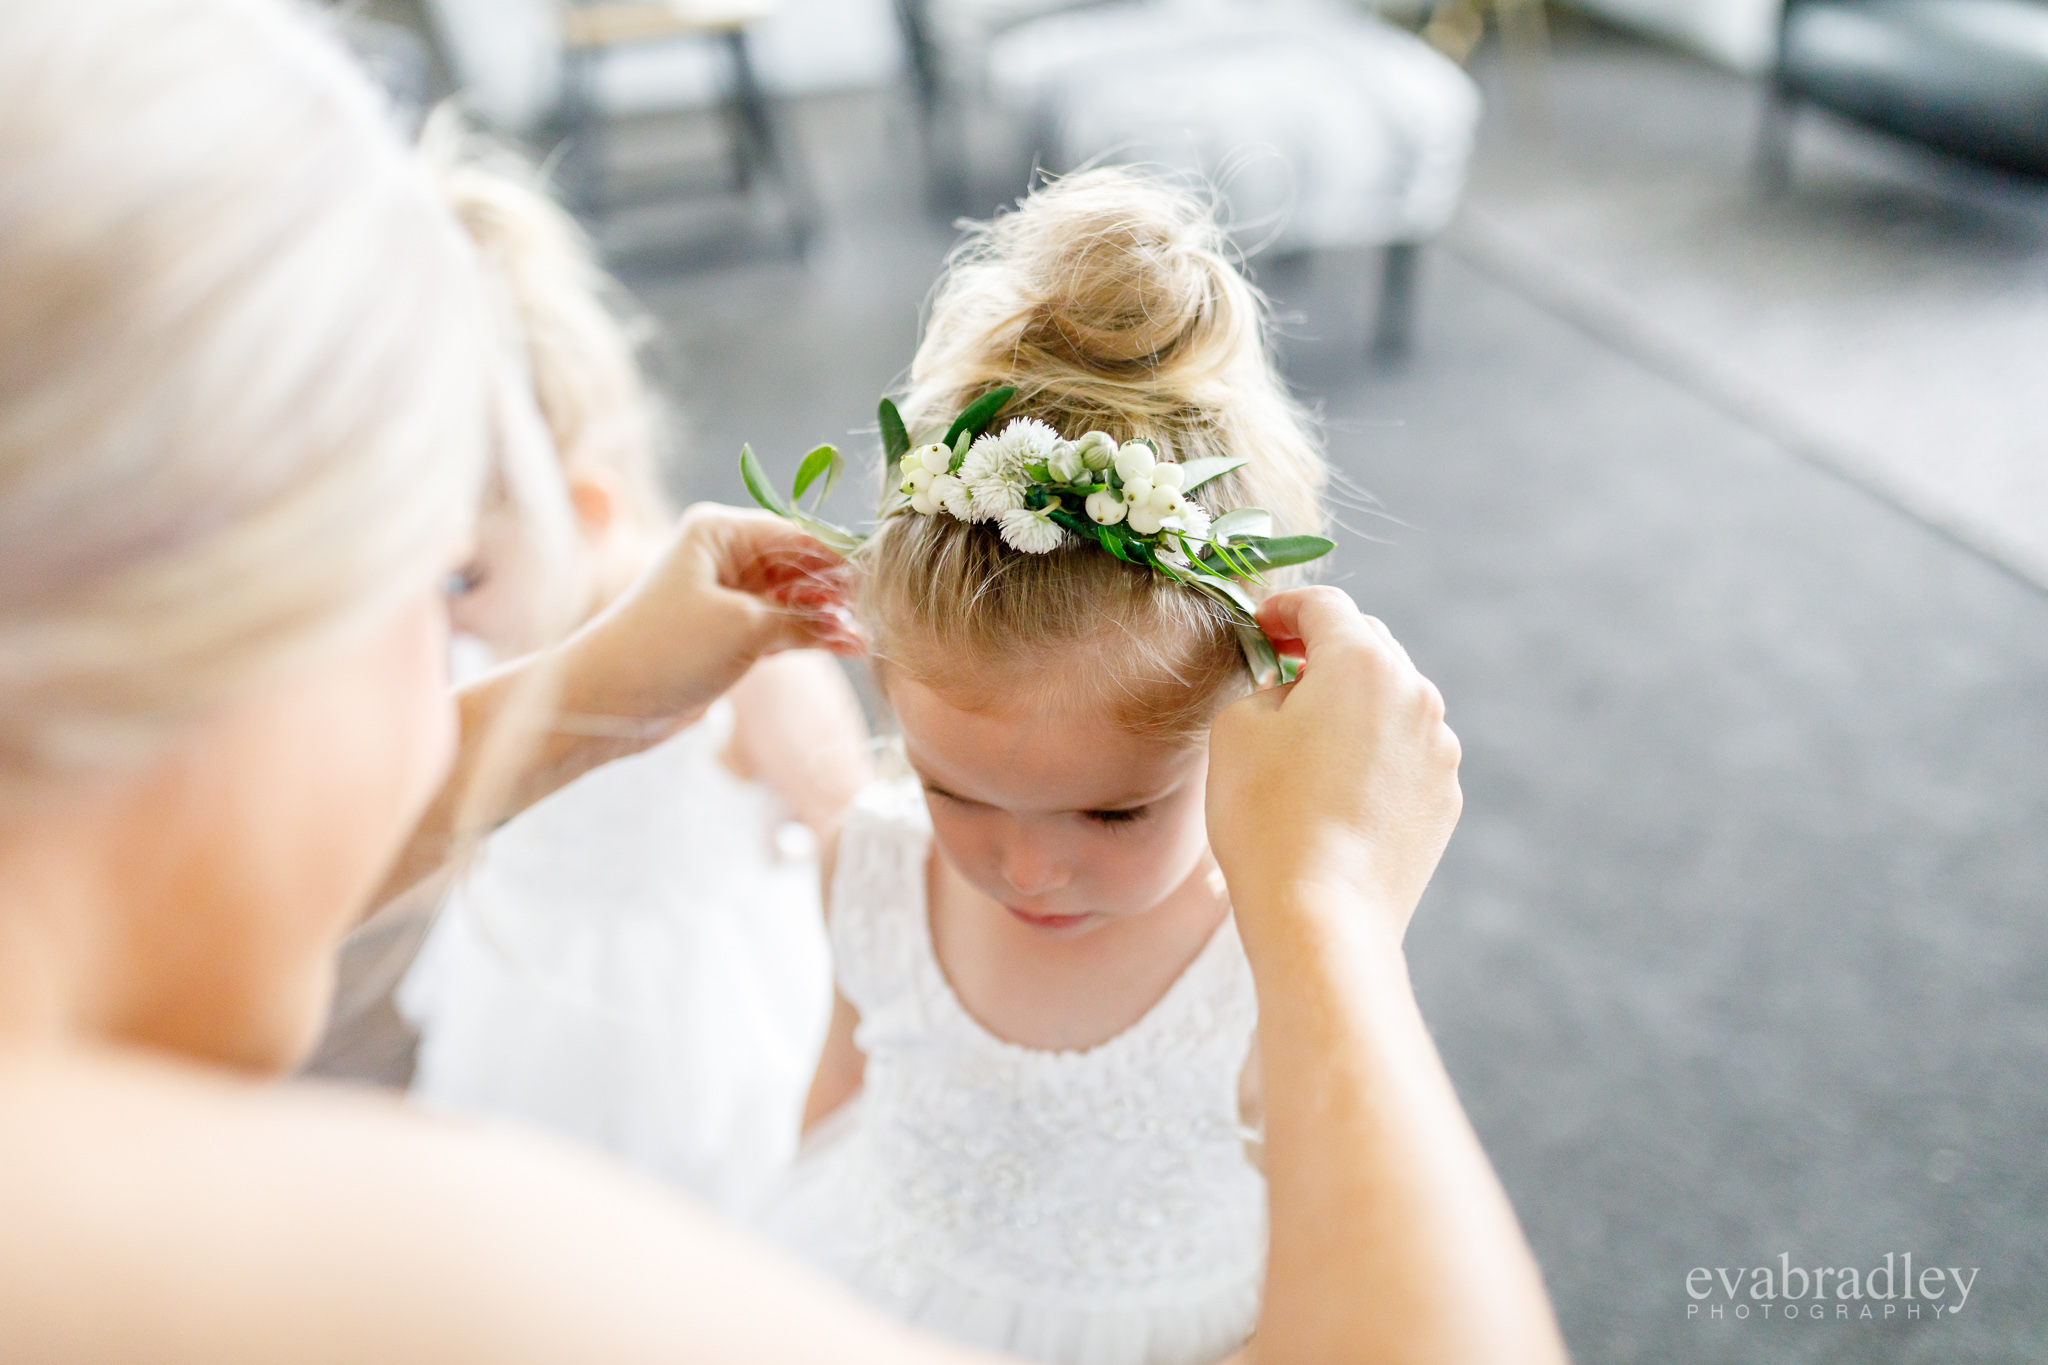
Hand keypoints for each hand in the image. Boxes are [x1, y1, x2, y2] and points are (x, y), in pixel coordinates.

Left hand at [555, 504, 860, 736]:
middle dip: (834, 594)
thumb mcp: (744, 627)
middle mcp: (725, 556)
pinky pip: (782, 627)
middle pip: (798, 567)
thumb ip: (803, 620)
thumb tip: (853, 621)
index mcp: (719, 531)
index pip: (795, 535)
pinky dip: (810, 637)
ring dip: (827, 620)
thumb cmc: (667, 647)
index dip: (836, 560)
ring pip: (793, 601)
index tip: (875, 584)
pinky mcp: (730, 633)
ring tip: (863, 642)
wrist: (608, 700)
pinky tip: (847, 648)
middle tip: (872, 618)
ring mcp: (728, 596)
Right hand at [1207, 586, 1461, 943]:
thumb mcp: (1236, 728)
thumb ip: (1267, 686)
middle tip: (1281, 669)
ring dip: (1353, 705)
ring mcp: (1439, 750)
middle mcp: (1416, 695)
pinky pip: (1406, 754)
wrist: (1321, 915)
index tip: (1261, 626)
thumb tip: (1295, 694)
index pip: (1325, 606)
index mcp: (1363, 662)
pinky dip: (1374, 753)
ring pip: (1391, 703)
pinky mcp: (1444, 798)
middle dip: (1324, 651)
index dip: (1286, 608)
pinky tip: (1336, 789)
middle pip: (1369, 647)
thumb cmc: (1266, 816)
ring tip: (1307, 740)